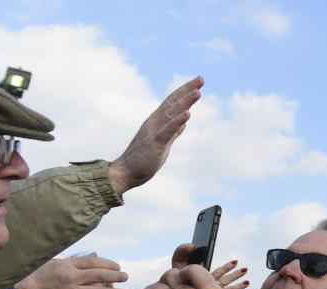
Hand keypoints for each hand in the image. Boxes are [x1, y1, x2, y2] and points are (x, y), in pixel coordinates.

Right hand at [15, 254, 127, 288]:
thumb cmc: (40, 277)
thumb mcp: (57, 264)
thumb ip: (77, 260)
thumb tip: (95, 255)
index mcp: (68, 266)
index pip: (93, 262)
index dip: (108, 264)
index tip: (117, 267)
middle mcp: (72, 278)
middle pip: (99, 276)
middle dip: (115, 276)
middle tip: (125, 277)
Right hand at [108, 76, 203, 194]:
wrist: (126, 172)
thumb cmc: (143, 159)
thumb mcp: (163, 143)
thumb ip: (173, 132)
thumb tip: (184, 122)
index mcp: (157, 121)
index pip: (173, 102)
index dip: (185, 91)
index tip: (198, 82)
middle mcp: (155, 122)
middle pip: (173, 102)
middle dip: (187, 90)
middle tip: (201, 78)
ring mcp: (154, 131)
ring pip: (171, 113)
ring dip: (185, 102)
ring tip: (198, 92)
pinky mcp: (155, 144)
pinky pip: (167, 131)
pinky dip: (177, 121)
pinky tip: (188, 114)